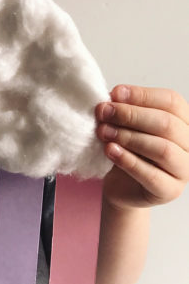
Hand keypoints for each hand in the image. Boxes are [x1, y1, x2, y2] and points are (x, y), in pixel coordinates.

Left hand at [96, 85, 188, 208]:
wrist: (122, 186)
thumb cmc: (129, 150)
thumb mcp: (128, 125)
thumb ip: (126, 110)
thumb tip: (114, 96)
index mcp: (185, 122)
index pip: (172, 102)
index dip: (142, 95)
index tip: (114, 93)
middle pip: (167, 124)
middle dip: (131, 115)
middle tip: (104, 112)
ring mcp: (185, 170)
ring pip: (162, 149)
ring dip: (128, 137)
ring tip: (103, 132)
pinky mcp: (170, 190)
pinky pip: (151, 175)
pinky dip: (128, 160)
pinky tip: (110, 150)